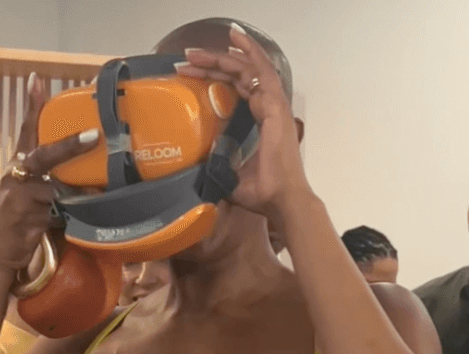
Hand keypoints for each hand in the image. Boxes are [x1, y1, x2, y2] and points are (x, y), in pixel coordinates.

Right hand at [0, 73, 100, 273]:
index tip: (37, 80)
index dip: (32, 107)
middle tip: (94, 136)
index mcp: (16, 169)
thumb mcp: (30, 200)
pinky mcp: (26, 214)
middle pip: (43, 153)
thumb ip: (51, 186)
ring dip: (78, 192)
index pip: (24, 132)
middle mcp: (14, 176)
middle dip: (69, 145)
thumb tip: (87, 183)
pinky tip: (79, 219)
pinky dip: (71, 214)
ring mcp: (19, 195)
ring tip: (99, 192)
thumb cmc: (15, 228)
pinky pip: (57, 209)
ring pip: (55, 185)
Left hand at [174, 23, 310, 221]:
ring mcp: (274, 105)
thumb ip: (217, 165)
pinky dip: (250, 52)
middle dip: (212, 63)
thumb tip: (196, 164)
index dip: (215, 77)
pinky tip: (235, 38)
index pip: (238, 89)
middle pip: (240, 75)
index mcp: (262, 120)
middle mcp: (269, 108)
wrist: (281, 200)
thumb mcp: (229, 175)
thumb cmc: (262, 192)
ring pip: (248, 69)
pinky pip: (263, 71)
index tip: (190, 73)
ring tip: (196, 50)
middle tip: (186, 58)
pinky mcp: (276, 106)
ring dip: (222, 56)